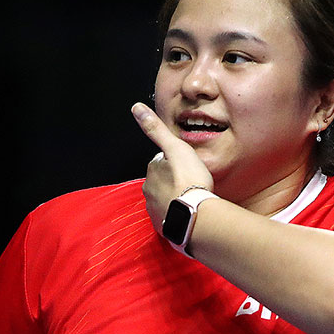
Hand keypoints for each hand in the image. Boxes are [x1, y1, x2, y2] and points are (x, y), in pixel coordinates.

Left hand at [131, 102, 213, 228]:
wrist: (197, 216)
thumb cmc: (190, 181)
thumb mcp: (175, 148)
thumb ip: (156, 129)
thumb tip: (136, 108)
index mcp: (151, 171)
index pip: (161, 162)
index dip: (175, 161)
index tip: (187, 165)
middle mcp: (148, 191)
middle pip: (162, 180)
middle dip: (174, 179)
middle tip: (192, 181)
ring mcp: (155, 209)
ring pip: (165, 198)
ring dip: (176, 196)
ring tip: (192, 197)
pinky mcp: (164, 225)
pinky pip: (170, 216)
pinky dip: (177, 212)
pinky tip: (189, 212)